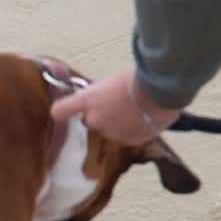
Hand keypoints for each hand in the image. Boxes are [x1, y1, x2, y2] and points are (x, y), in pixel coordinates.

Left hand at [50, 69, 182, 146]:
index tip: (65, 109)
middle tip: (114, 105)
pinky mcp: (127, 141)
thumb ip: (98, 94)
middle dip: (98, 115)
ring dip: (115, 123)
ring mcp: (110, 132)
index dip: (62, 110)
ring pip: (108, 130)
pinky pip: (124, 136)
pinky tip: (141, 118)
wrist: (161, 91)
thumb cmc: (137, 80)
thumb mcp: (110, 81)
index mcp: (87, 101)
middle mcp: (95, 119)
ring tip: (132, 110)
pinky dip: (131, 130)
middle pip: (89, 120)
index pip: (59, 111)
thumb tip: (96, 98)